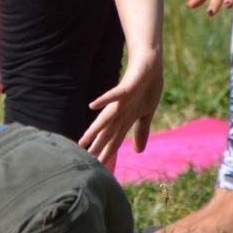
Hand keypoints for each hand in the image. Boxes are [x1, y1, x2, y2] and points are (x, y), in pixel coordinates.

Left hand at [80, 51, 161, 165]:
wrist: (149, 63)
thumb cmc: (146, 87)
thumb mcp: (146, 114)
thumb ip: (140, 132)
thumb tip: (137, 152)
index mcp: (126, 119)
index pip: (114, 140)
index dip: (106, 154)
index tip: (96, 169)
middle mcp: (120, 112)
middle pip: (107, 133)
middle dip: (98, 148)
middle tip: (84, 163)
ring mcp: (122, 100)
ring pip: (107, 118)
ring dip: (95, 129)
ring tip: (83, 141)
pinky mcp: (126, 87)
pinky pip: (114, 95)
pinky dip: (105, 100)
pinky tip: (92, 105)